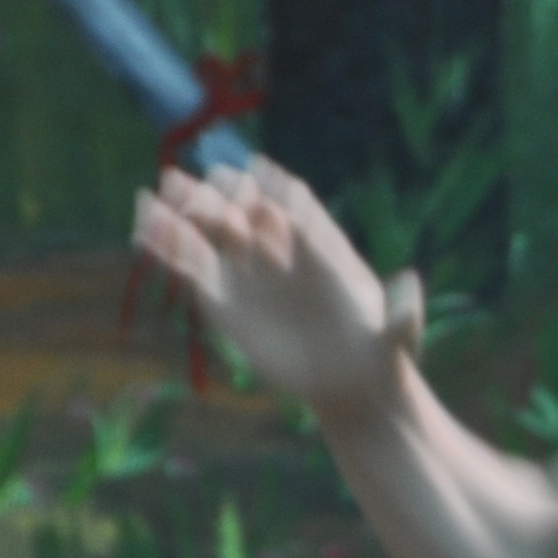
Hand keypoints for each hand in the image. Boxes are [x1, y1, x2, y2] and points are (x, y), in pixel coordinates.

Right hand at [131, 159, 422, 417]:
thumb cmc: (378, 356)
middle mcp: (280, 255)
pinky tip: (144, 224)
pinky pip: (190, 267)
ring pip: (212, 231)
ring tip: (162, 186)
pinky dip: (167, 246)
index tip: (261, 172)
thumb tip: (413, 286)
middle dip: (226, 193)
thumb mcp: (396, 339)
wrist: (350, 385)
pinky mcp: (223, 303)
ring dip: (186, 208)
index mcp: (319, 250)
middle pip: (247, 210)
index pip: (295, 206)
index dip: (277, 189)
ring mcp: (248, 276)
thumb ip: (402, 316)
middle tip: (208, 184)